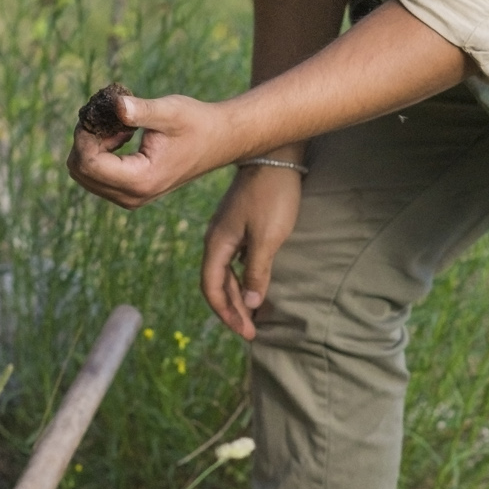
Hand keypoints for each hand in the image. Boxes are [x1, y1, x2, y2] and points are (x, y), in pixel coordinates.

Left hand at [67, 89, 238, 209]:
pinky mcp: (129, 193)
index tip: (102, 111)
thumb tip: (114, 104)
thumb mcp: (169, 112)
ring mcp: (130, 198)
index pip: (88, 163)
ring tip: (122, 127)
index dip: (85, 134)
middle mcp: (132, 196)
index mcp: (140, 180)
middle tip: (111, 117)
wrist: (219, 142)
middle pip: (80, 171)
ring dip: (93, 146)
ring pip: (84, 175)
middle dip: (86, 140)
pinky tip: (123, 135)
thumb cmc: (196, 123)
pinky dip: (100, 152)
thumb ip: (140, 110)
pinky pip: (96, 175)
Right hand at [201, 163, 302, 339]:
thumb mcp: (267, 238)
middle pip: (218, 283)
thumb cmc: (272, 196)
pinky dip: (245, 278)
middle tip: (252, 332)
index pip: (212, 288)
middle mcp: (216, 239)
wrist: (276, 156)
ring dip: (239, 296)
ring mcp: (227, 231)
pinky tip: (256, 287)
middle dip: (233, 309)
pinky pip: (236, 260)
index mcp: (217, 244)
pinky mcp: (239, 225)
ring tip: (254, 316)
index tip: (245, 332)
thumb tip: (250, 304)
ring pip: (227, 272)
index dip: (226, 313)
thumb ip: (257, 272)